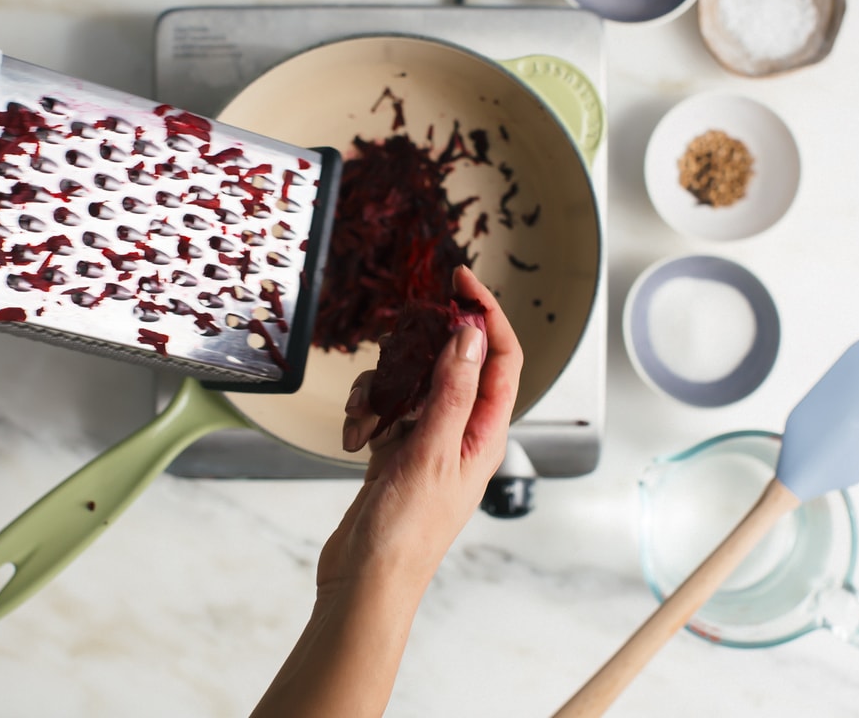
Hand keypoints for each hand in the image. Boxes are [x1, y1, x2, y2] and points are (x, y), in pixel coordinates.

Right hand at [249, 265, 521, 717]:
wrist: (368, 579)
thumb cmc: (407, 532)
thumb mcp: (432, 453)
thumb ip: (451, 391)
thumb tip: (469, 336)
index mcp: (487, 433)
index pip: (501, 358)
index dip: (487, 314)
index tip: (463, 280)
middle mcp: (462, 431)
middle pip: (454, 361)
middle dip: (424, 346)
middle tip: (402, 327)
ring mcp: (428, 438)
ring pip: (412, 380)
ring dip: (384, 387)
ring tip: (368, 417)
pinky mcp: (397, 448)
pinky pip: (385, 405)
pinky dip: (367, 410)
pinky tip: (356, 436)